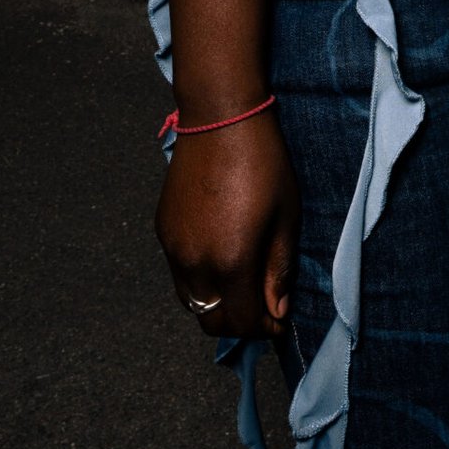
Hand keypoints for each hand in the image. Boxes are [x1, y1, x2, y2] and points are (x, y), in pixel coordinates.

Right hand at [155, 112, 299, 341]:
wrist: (219, 119)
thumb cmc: (264, 163)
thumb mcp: (285, 216)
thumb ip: (279, 269)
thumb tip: (276, 311)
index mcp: (231, 261)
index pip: (244, 321)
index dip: (265, 329)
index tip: (280, 321)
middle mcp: (195, 263)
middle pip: (212, 321)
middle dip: (240, 324)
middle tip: (263, 309)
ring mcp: (173, 249)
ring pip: (192, 302)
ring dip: (217, 305)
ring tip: (242, 288)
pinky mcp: (162, 232)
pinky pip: (179, 274)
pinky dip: (200, 281)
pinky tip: (220, 261)